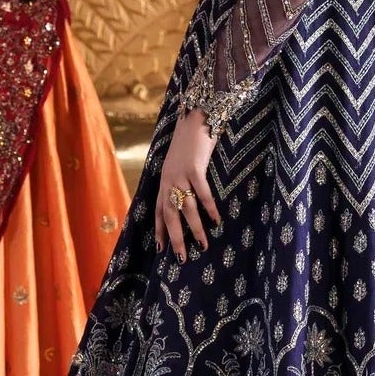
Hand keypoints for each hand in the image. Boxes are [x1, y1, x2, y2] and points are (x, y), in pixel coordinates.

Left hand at [155, 109, 220, 260]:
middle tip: (181, 258)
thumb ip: (182, 179)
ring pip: (186, 208)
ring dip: (194, 229)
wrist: (195, 117)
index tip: (161, 248)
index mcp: (164, 180)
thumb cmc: (191, 141)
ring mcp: (180, 174)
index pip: (158, 210)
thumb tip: (188, 196)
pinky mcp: (194, 168)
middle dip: (175, 238)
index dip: (160, 230)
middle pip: (169, 215)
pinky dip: (209, 208)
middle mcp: (168, 180)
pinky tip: (216, 220)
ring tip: (203, 245)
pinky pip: (201, 193)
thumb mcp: (180, 163)